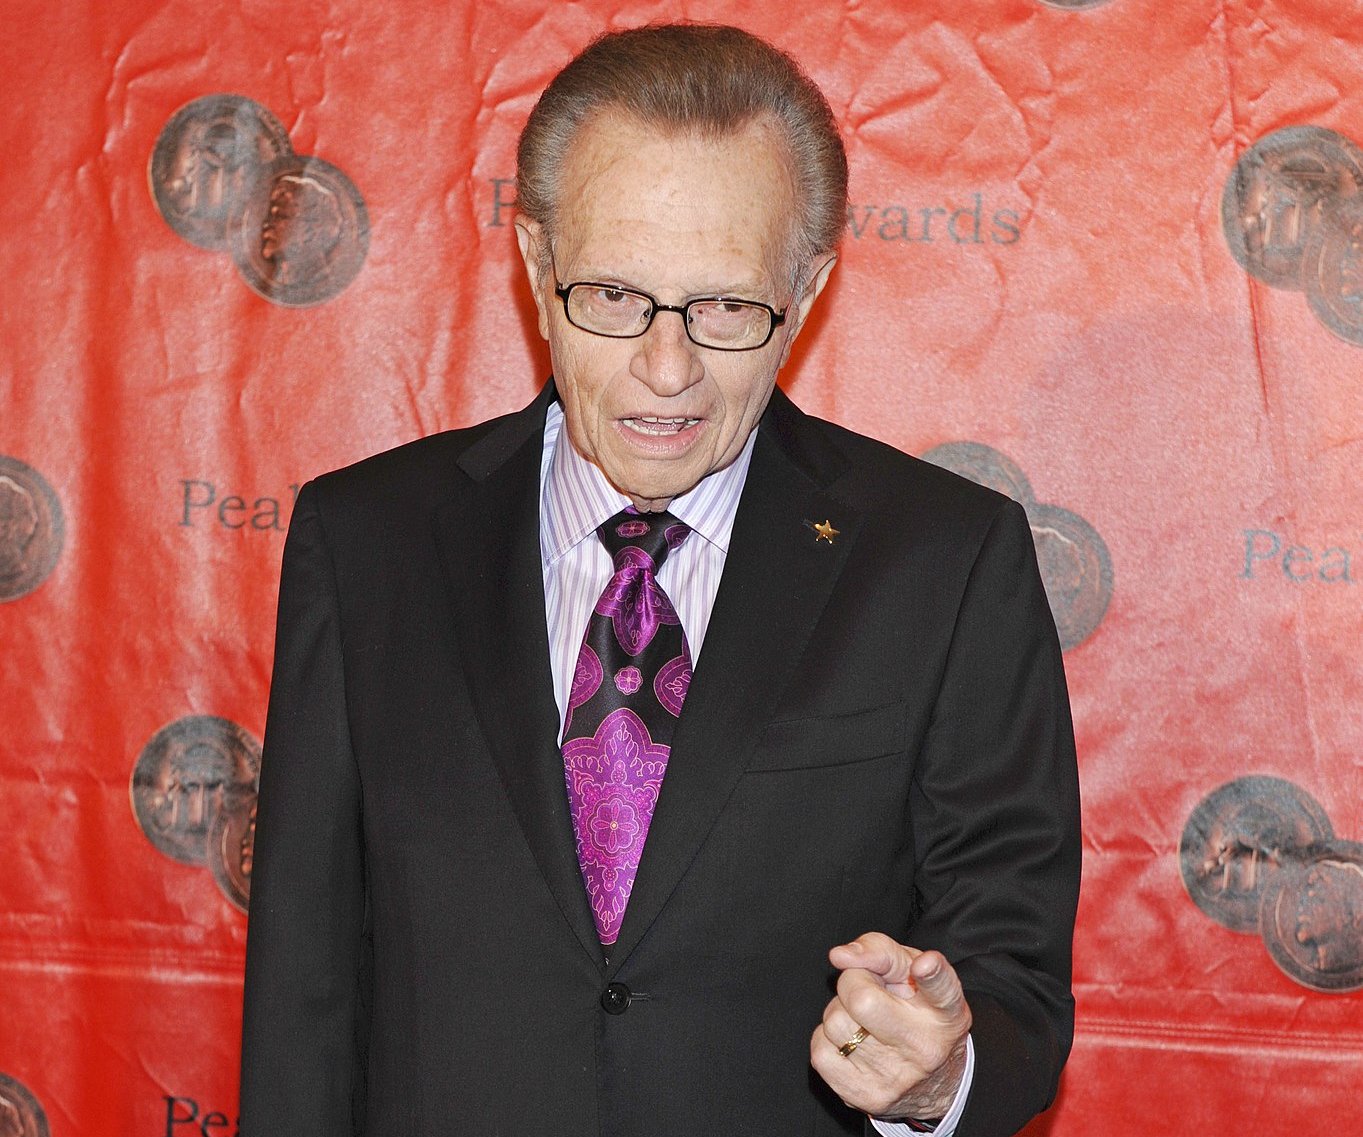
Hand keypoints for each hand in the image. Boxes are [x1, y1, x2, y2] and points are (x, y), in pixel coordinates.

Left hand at [810, 932, 971, 1121]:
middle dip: (853, 984)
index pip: (941, 989)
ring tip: (864, 1021)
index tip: (923, 965)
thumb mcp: (911, 972)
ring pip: (835, 1023)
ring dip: (841, 1013)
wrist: (932, 1082)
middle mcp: (925, 1047)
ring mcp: (895, 1078)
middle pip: (862, 1000)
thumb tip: (840, 955)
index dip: (931, 973)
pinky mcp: (866, 1098)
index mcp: (944, 1012)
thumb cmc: (916, 1011)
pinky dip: (828, 1040)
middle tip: (869, 990)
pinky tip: (852, 1043)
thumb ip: (880, 951)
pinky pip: (820, 1052)